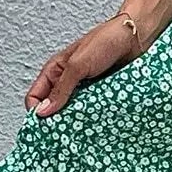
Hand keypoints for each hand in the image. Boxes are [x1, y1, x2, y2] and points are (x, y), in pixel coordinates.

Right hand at [25, 13, 144, 118]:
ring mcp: (85, 91)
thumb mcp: (78, 65)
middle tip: (65, 134)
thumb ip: (61, 89)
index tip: (44, 128)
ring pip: (74, 113)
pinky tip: (98, 124)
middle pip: (54, 109)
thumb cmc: (105, 41)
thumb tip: (43, 112)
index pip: (35, 97)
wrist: (136, 38)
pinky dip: (94, 119)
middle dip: (57, 121)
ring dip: (78, 122)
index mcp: (55, 72)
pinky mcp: (101, 96)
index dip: (36, 112)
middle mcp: (68, 83)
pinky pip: (93, 112)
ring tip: (83, 130)